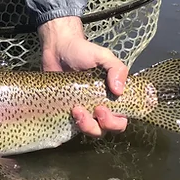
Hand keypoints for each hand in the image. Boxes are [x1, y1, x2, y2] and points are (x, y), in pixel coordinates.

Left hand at [39, 16, 128, 137]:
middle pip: (108, 129)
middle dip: (104, 124)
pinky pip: (74, 127)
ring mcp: (84, 111)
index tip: (103, 108)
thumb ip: (117, 69)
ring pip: (92, 130)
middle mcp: (100, 107)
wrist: (57, 48)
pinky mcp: (68, 112)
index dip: (116, 121)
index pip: (121, 118)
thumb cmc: (82, 51)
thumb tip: (119, 91)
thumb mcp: (103, 56)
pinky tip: (69, 111)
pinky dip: (73, 124)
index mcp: (112, 96)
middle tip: (95, 110)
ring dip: (86, 125)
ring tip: (76, 110)